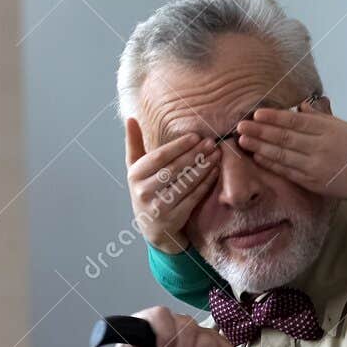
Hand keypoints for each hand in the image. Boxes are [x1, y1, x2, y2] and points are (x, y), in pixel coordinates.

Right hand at [125, 118, 221, 253]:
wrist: (153, 227)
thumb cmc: (147, 190)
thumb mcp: (136, 169)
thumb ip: (134, 144)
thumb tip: (130, 118)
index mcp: (134, 175)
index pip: (159, 157)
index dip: (179, 146)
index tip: (196, 136)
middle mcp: (143, 191)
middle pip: (174, 169)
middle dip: (195, 154)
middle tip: (211, 143)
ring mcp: (158, 206)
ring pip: (185, 183)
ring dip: (203, 167)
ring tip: (216, 155)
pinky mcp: (174, 217)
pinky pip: (193, 197)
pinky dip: (205, 183)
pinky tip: (215, 172)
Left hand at [234, 103, 346, 224]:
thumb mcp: (343, 127)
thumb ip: (320, 117)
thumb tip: (298, 107)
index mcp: (328, 131)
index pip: (296, 122)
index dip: (274, 118)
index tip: (257, 114)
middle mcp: (320, 148)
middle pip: (285, 138)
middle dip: (260, 131)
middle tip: (241, 125)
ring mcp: (314, 167)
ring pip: (282, 155)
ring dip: (260, 147)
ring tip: (243, 140)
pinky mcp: (311, 182)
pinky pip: (286, 171)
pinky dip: (271, 164)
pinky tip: (257, 157)